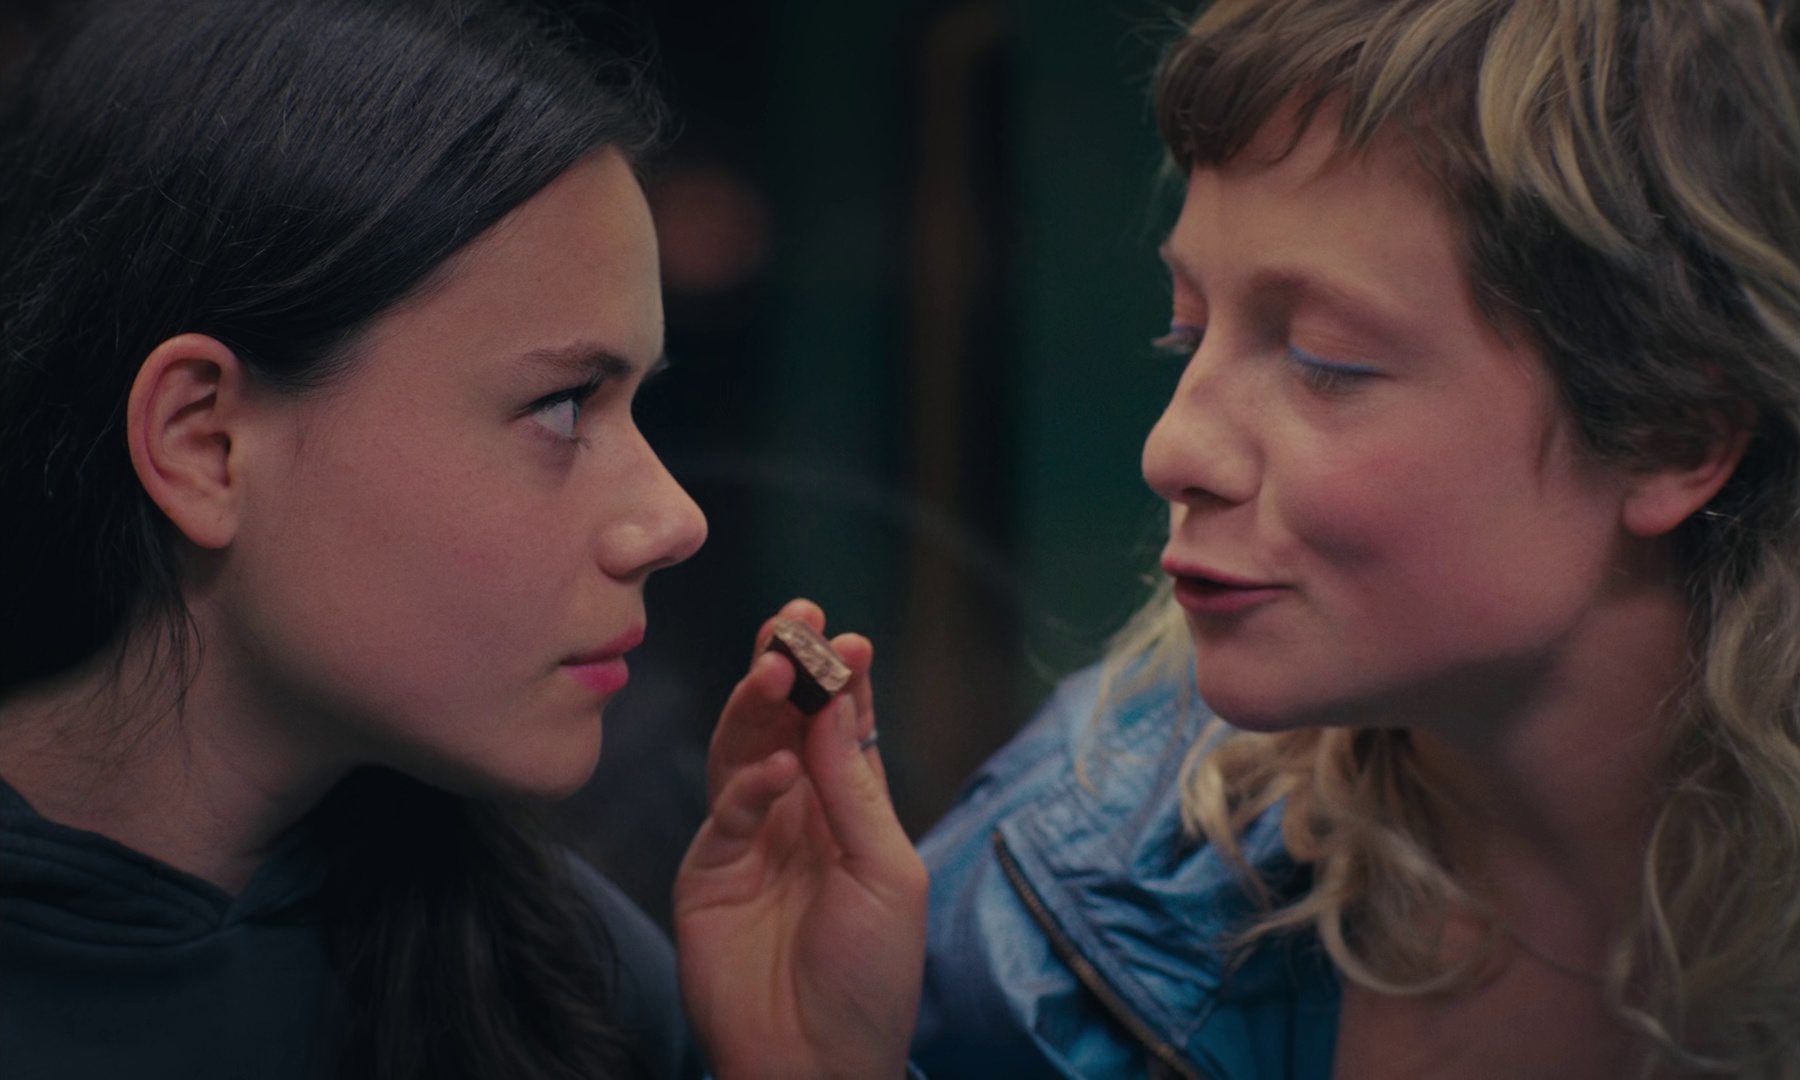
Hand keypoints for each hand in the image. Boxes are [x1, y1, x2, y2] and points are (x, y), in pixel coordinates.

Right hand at [674, 602, 926, 1079]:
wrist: (816, 1063)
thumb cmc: (872, 977)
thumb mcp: (888, 876)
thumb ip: (854, 790)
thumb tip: (834, 705)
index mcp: (850, 811)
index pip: (842, 727)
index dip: (843, 680)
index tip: (845, 634)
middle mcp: (797, 813)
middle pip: (784, 723)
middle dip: (789, 668)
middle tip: (794, 619)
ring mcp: (749, 839)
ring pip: (744, 751)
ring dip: (758, 707)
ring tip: (776, 670)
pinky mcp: (708, 871)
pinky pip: (726, 811)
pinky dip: (749, 785)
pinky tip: (776, 772)